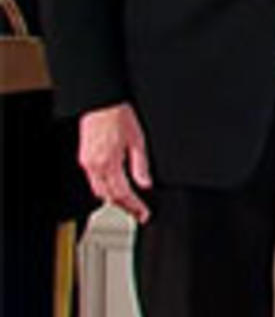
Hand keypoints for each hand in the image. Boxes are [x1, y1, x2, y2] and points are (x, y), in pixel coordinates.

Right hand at [78, 103, 151, 223]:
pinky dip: (104, 188)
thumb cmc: (119, 115)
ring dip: (113, 199)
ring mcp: (87, 163)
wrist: (100, 102)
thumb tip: (146, 183)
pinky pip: (93, 181)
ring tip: (128, 203)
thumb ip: (141, 164)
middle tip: (137, 212)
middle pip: (109, 196)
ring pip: (99, 191)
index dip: (134, 207)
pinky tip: (114, 186)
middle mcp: (95, 166)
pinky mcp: (85, 158)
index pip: (123, 194)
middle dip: (124, 207)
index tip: (143, 214)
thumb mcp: (137, 139)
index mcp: (110, 163)